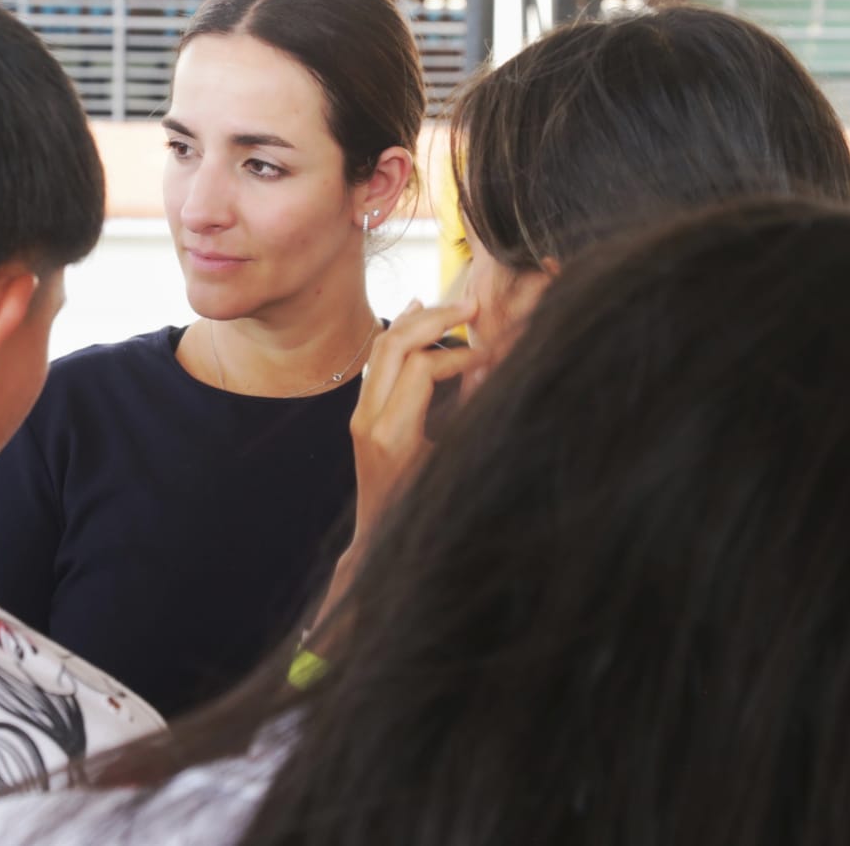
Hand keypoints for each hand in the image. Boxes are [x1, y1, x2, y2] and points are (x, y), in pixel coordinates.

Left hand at [348, 299, 493, 544]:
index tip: (489, 357)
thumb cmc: (423, 516)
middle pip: (393, 343)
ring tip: (450, 304)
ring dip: (415, 321)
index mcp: (392, 435)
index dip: (460, 354)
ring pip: (380, 347)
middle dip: (434, 318)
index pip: (422, 366)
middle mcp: (368, 419)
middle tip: (471, 305)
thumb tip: (489, 369)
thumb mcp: (452, 470)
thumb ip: (467, 419)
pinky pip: (376, 363)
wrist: (379, 545)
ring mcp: (359, 415)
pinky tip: (415, 312)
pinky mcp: (361, 415)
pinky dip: (397, 334)